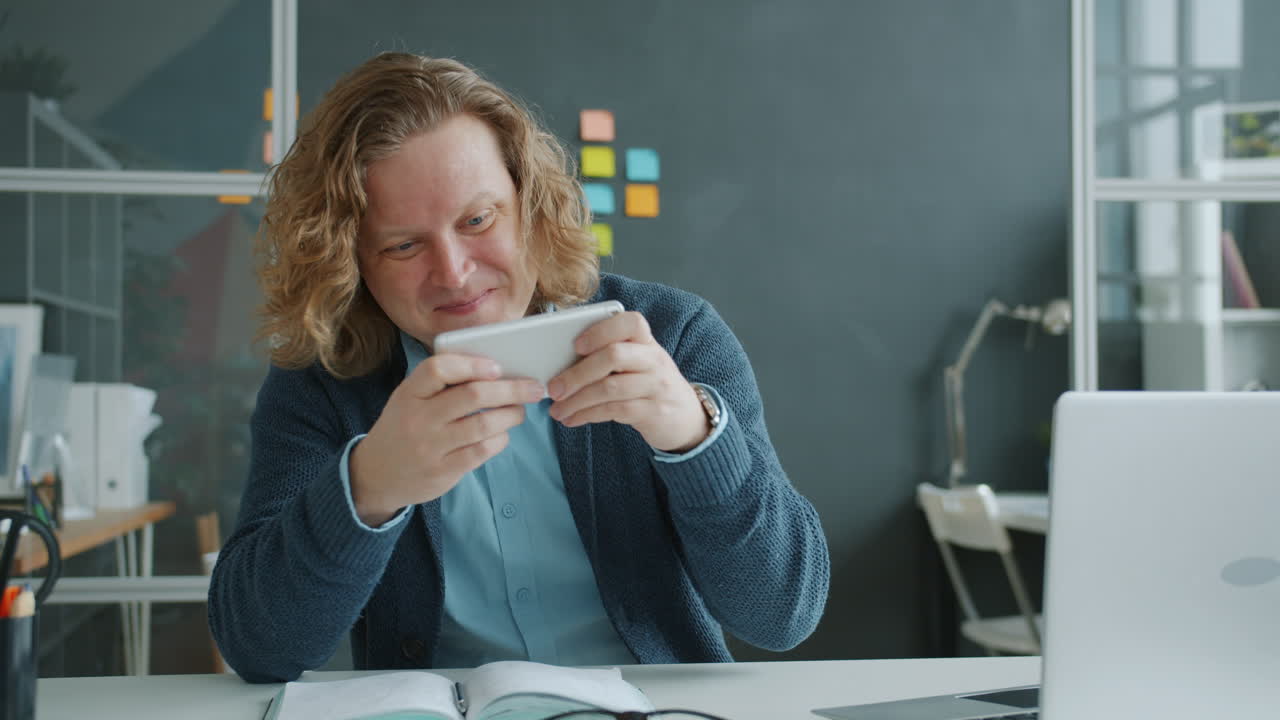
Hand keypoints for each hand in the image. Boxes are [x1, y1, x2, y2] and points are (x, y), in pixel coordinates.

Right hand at [349, 353, 544, 525]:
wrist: (375, 475)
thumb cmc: (404, 427)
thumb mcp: (409, 399)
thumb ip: (441, 384)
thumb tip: (496, 370)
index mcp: (409, 393)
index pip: (439, 368)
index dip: (472, 365)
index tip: (497, 367)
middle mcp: (418, 418)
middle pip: (473, 395)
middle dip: (511, 389)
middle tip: (534, 387)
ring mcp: (430, 446)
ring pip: (484, 424)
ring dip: (511, 415)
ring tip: (520, 412)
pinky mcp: (443, 471)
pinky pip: (482, 451)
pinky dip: (499, 439)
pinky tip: (502, 434)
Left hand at [547, 311, 709, 452]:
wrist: (686, 417)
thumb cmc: (648, 385)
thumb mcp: (637, 364)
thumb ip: (609, 356)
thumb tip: (559, 364)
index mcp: (646, 341)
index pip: (630, 323)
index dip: (601, 331)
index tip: (576, 345)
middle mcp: (654, 359)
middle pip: (613, 356)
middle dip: (577, 373)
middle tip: (553, 389)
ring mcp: (656, 386)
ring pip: (610, 388)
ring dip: (577, 400)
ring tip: (557, 410)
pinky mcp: (654, 411)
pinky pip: (615, 410)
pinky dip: (588, 415)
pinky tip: (573, 419)